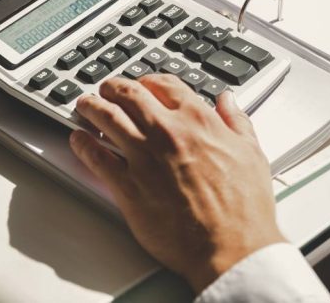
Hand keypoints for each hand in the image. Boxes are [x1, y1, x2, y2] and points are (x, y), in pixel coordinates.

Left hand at [69, 74, 283, 292]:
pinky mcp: (127, 186)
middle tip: (106, 89)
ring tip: (85, 105)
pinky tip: (78, 139)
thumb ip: (236, 122)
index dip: (148, 82)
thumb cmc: (244, 209)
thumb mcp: (251, 154)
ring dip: (92, 107)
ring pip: (107, 118)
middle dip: (113, 88)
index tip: (143, 85)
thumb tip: (228, 101)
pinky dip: (82, 144)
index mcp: (197, 121)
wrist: (232, 249)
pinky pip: (96, 157)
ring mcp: (143, 158)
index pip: (164, 84)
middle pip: (128, 95)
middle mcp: (166, 133)